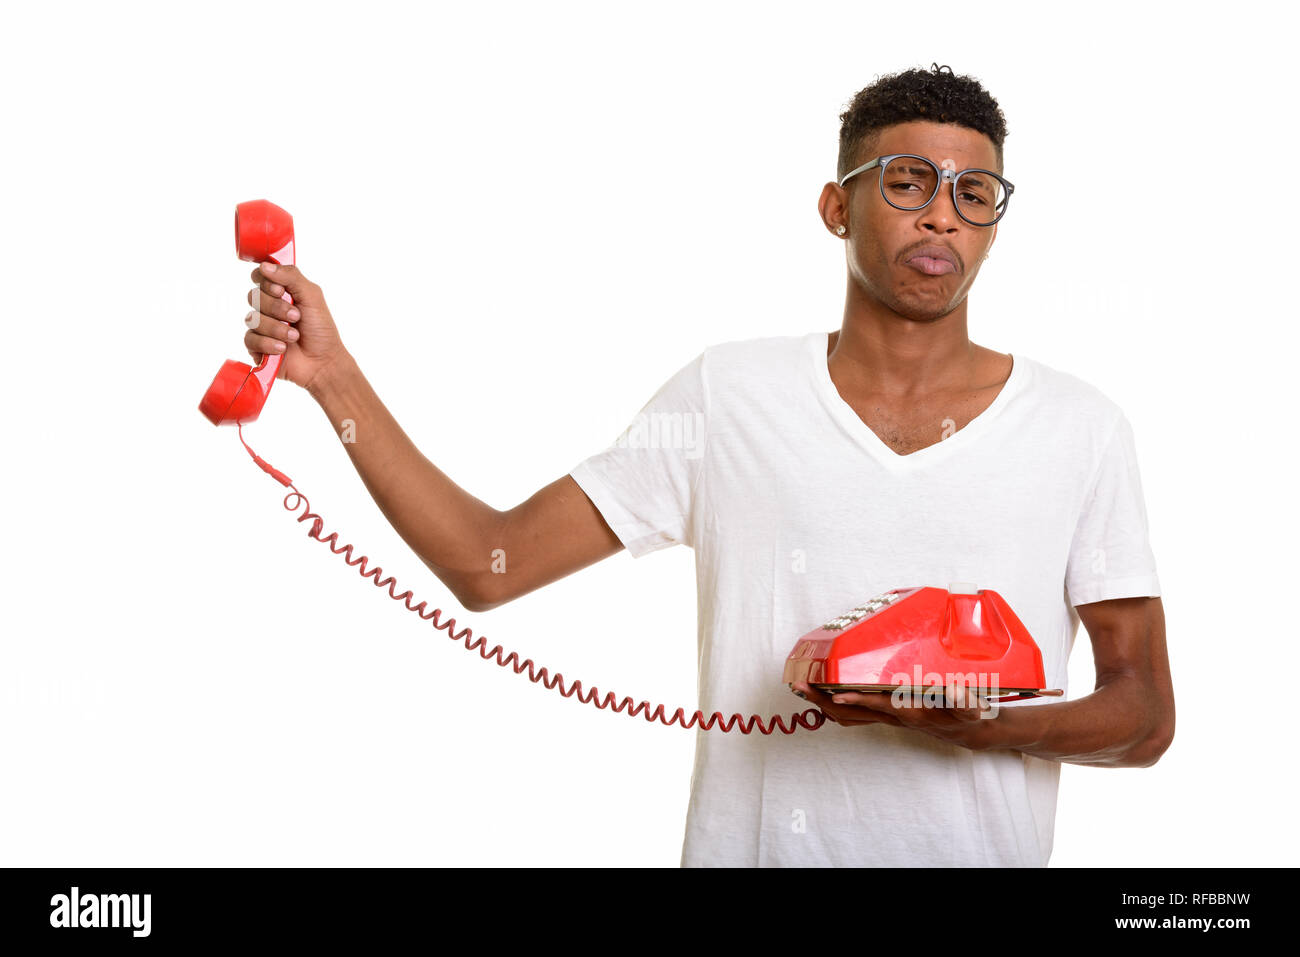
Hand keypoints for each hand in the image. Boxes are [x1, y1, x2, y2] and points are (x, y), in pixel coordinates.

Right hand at [243, 262, 347, 392]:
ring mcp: (262, 327)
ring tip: (294, 337)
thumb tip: (264, 266)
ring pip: (252, 319)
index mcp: (281, 292)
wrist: (324, 362)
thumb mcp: (312, 296)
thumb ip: (291, 277)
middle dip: (277, 308)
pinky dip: (268, 343)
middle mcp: (269, 307)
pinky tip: (282, 349)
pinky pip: (250, 339)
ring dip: (276, 328)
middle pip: (254, 296)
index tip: (280, 291)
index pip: (260, 277)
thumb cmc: (321, 329)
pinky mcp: (257, 346)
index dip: (266, 283)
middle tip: (296, 317)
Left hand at [790, 680, 998, 749]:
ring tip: (800, 688)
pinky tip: (824, 691)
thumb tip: (960, 694)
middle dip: (822, 701)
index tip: (836, 692)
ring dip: (822, 702)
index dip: (857, 699)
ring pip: (846, 715)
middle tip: (798, 686)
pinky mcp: (885, 713)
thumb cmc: (966, 715)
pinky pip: (853, 712)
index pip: (877, 705)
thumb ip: (966, 702)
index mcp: (908, 711)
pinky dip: (835, 703)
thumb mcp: (971, 709)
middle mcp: (891, 716)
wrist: (966, 729)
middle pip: (848, 713)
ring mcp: (885, 716)